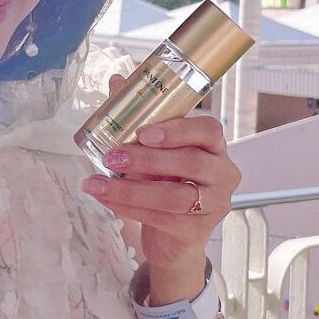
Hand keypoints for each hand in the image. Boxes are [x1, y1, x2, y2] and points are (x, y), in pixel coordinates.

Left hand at [79, 74, 240, 273]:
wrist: (173, 237)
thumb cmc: (165, 183)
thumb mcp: (154, 151)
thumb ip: (138, 117)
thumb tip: (117, 80)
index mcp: (214, 147)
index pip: (209, 130)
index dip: (178, 130)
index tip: (144, 132)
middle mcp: (222, 174)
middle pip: (191, 163)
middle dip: (146, 159)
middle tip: (112, 157)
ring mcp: (214, 205)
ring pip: (173, 196)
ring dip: (130, 189)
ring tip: (96, 184)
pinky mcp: (196, 232)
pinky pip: (160, 218)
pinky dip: (128, 208)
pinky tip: (106, 200)